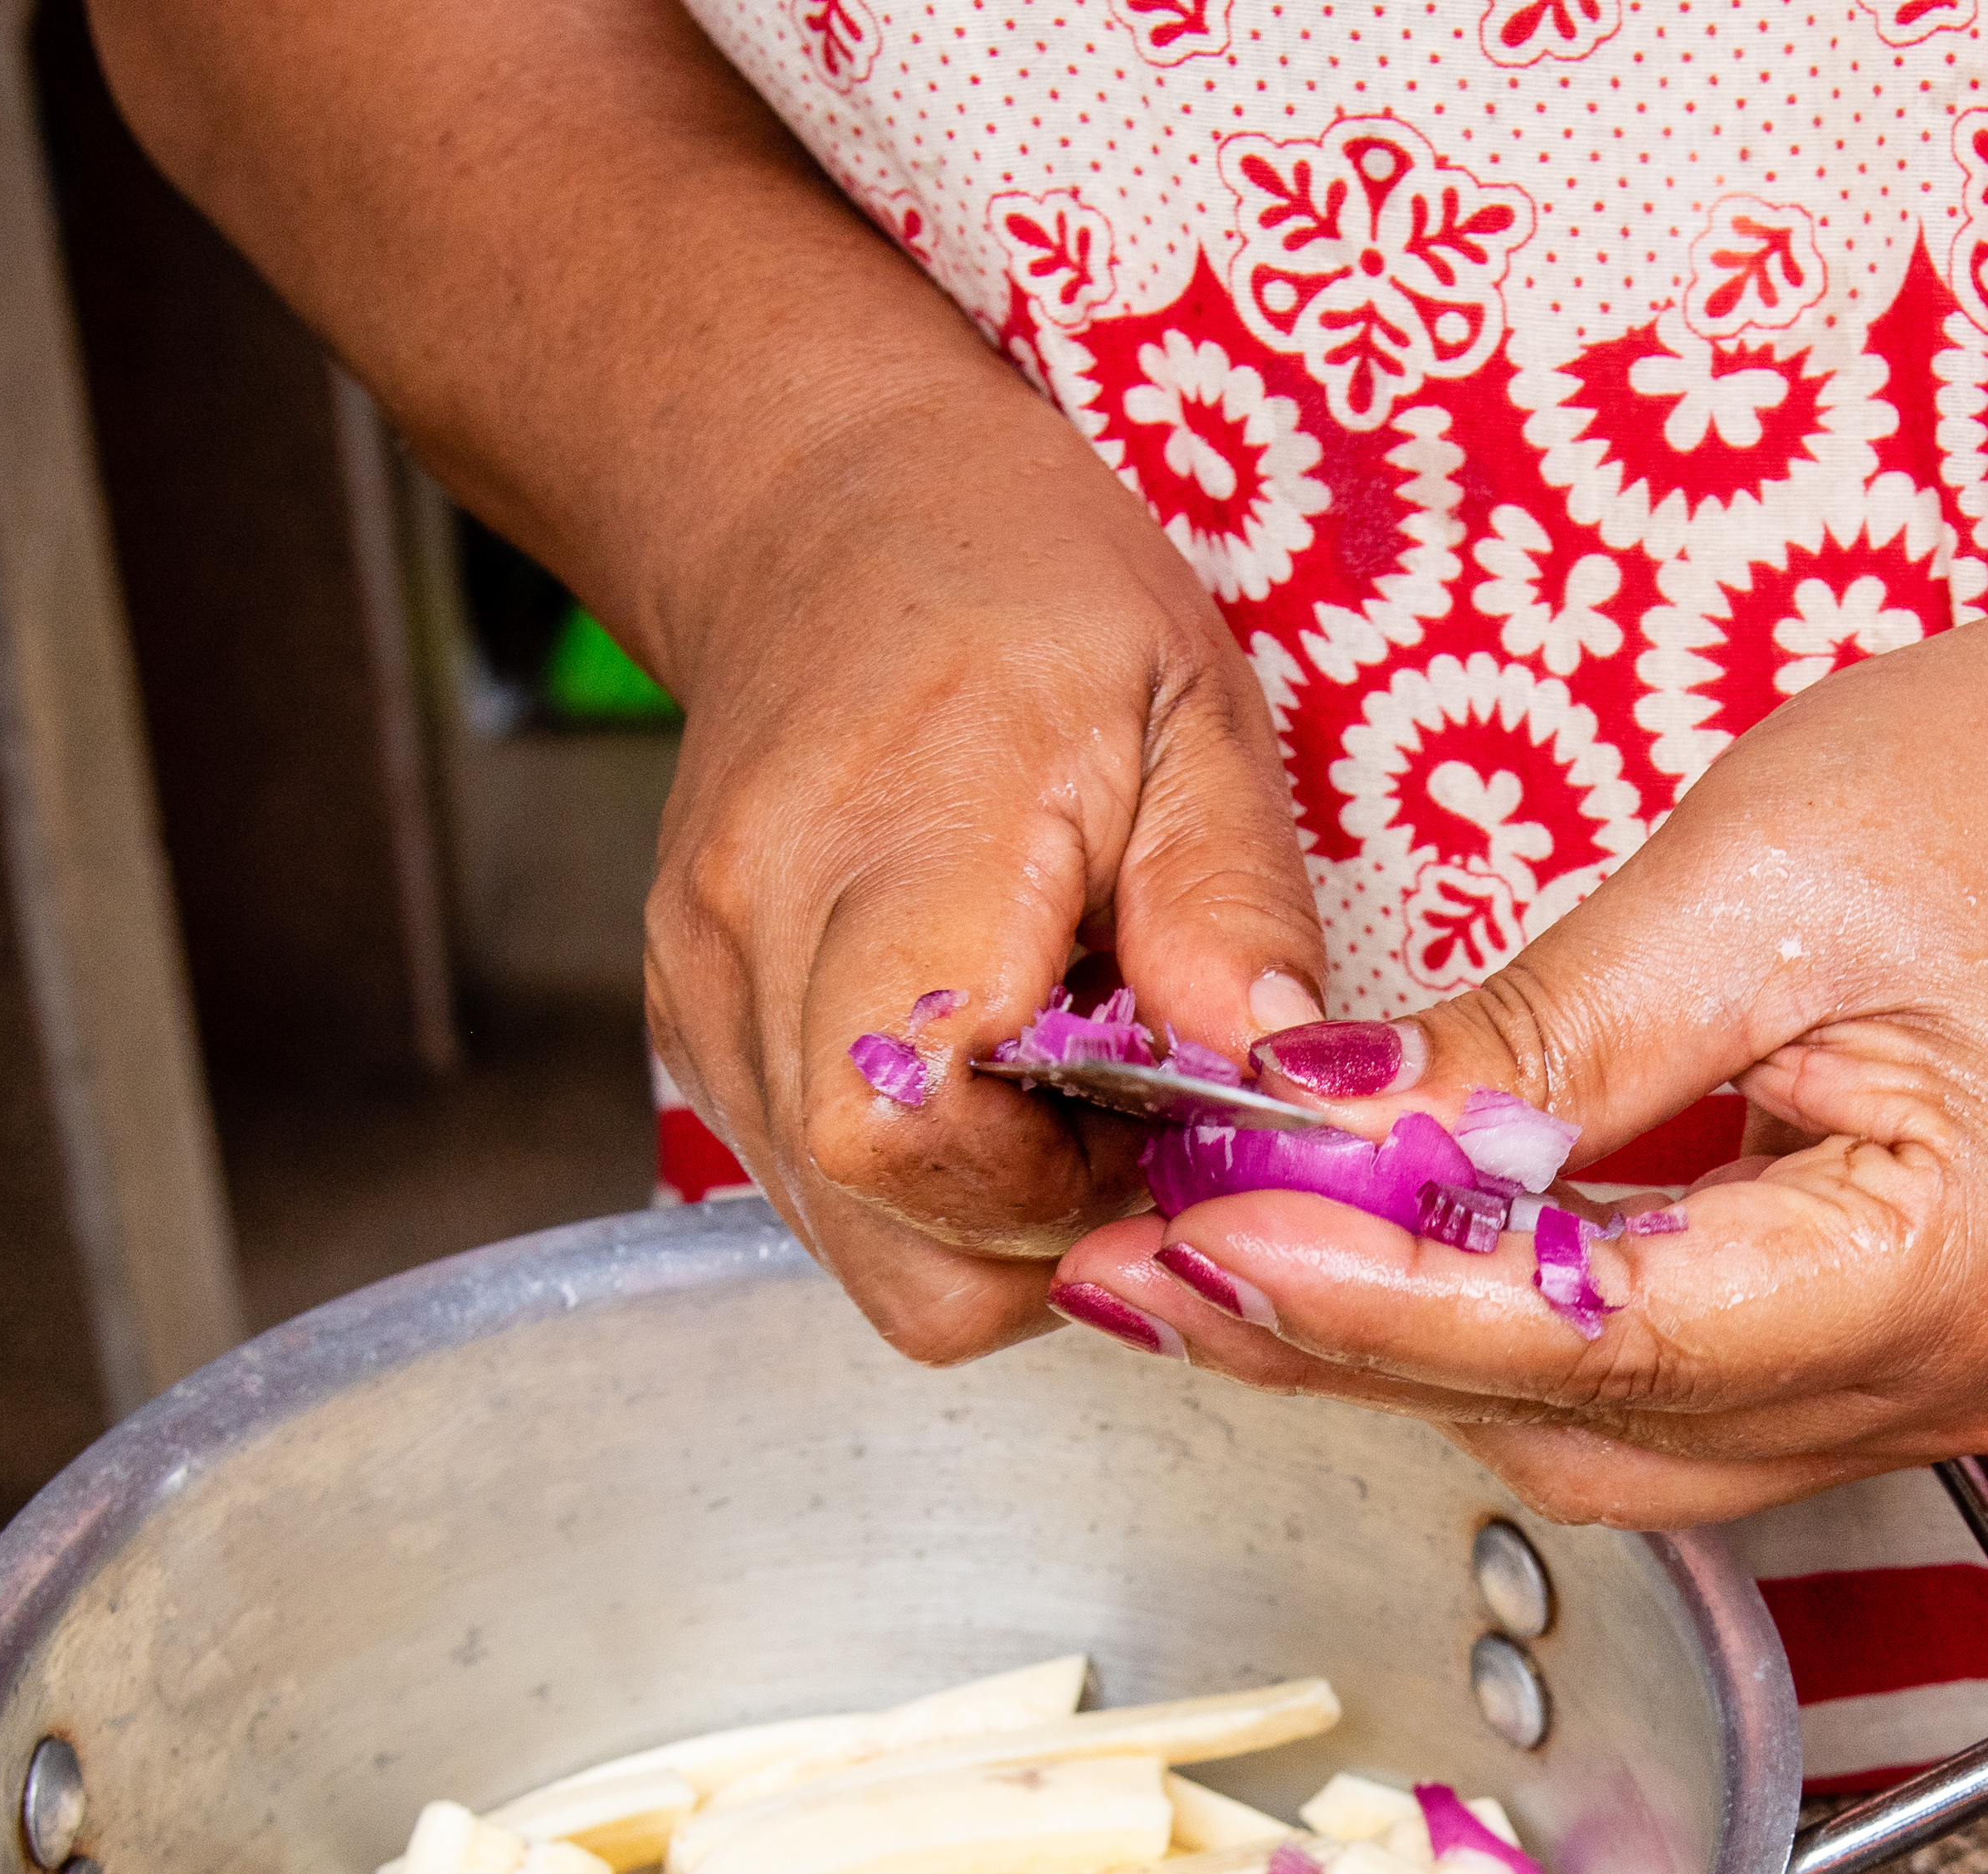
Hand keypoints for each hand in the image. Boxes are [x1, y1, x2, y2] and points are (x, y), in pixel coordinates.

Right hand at [645, 372, 1327, 1361]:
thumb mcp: (1186, 705)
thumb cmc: (1020, 585)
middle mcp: (755, 950)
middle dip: (1056, 1224)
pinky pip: (830, 1198)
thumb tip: (1285, 1080)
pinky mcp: (701, 1040)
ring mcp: (708, 1008)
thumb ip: (1230, 903)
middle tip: (1145, 1106)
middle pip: (894, 1237)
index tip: (1164, 1104)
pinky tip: (1000, 1069)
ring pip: (864, 1247)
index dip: (1064, 1179)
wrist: (823, 511)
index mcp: (889, 849)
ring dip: (1001, 1217)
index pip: (913, 1136)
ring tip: (1077, 1077)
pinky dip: (938, 1184)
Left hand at [1047, 559, 1987, 1521]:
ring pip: (1617, 1439)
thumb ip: (1532, 1047)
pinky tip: (1397, 1256)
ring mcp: (1950, 1395)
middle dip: (1365, 1346)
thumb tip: (1311, 1137)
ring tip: (1239, 1249)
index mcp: (1958, 1266)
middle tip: (1157, 1258)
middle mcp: (1969, 1380)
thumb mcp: (1743, 882)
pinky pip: (1673, 1398)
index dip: (1376, 1300)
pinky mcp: (1908, 1366)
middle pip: (1593, 1425)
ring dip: (1427, 1356)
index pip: (1600, 1335)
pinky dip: (1527, 1337)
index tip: (1199, 1240)